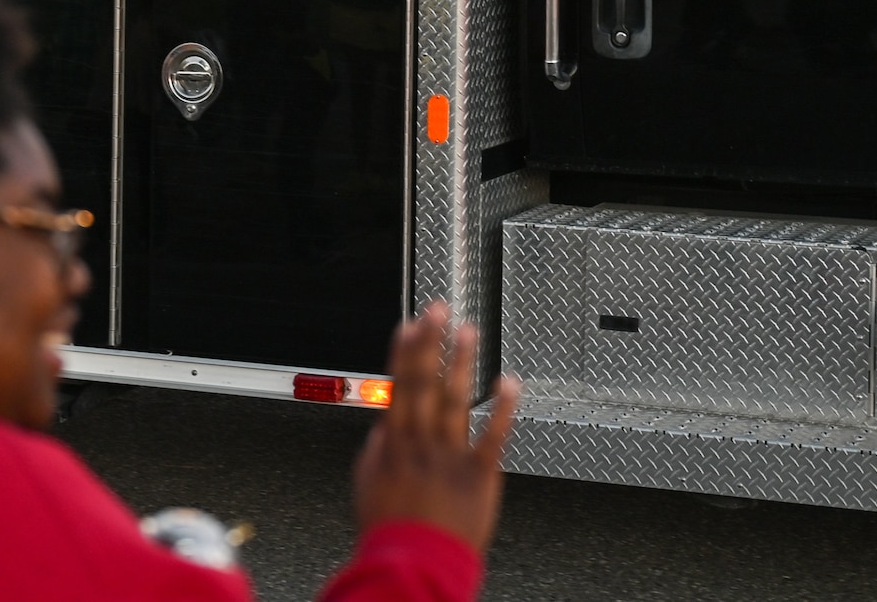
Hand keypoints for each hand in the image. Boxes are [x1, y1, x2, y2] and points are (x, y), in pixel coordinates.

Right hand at [353, 301, 520, 554]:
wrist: (413, 567)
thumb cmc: (389, 532)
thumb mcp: (368, 485)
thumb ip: (378, 449)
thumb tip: (385, 422)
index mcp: (394, 443)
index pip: (398, 386)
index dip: (405, 352)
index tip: (411, 324)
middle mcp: (422, 443)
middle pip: (425, 383)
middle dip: (431, 343)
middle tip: (439, 309)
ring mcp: (450, 455)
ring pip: (456, 399)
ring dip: (462, 362)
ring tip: (469, 332)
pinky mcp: (478, 473)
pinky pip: (493, 434)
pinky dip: (502, 407)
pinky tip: (508, 382)